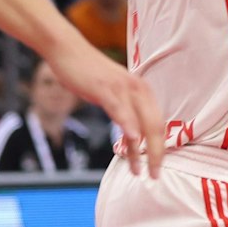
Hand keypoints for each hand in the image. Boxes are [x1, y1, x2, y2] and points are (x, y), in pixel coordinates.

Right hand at [49, 42, 165, 175]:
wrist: (68, 51)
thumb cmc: (88, 74)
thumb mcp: (112, 93)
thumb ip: (124, 110)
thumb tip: (131, 133)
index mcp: (142, 91)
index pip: (158, 124)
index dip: (160, 148)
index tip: (157, 167)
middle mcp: (138, 89)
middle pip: (155, 127)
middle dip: (156, 154)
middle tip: (155, 176)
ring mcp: (123, 88)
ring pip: (140, 123)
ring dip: (141, 150)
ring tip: (139, 170)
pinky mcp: (106, 88)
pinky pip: (121, 110)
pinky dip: (128, 125)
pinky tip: (132, 140)